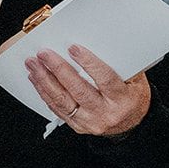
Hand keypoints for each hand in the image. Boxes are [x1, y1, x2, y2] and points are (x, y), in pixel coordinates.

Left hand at [26, 45, 151, 137]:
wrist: (133, 124)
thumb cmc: (132, 96)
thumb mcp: (135, 79)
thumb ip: (117, 63)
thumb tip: (95, 41)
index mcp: (123, 99)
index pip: (105, 79)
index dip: (89, 63)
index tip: (73, 48)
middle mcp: (106, 113)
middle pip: (78, 90)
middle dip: (58, 69)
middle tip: (44, 54)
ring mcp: (90, 122)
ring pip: (63, 100)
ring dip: (45, 80)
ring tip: (33, 64)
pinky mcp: (78, 126)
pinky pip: (57, 109)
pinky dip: (45, 92)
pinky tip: (37, 79)